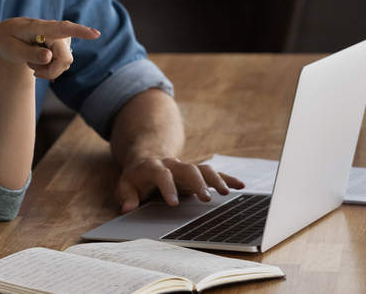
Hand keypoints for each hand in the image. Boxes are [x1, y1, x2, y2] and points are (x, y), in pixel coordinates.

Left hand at [0, 18, 99, 80]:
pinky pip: (63, 61)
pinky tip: (40, 61)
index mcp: (39, 27)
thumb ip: (30, 54)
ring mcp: (59, 37)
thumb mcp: (12, 50)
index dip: (80, 31)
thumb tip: (49, 57)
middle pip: (64, 58)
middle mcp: (53, 30)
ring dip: (50, 69)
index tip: (95, 34)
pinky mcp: (61, 44)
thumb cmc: (7, 40)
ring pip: (65, 61)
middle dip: (52, 71)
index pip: (62, 28)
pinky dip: (52, 67)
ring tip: (33, 62)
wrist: (7, 34)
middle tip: (34, 73)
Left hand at [115, 157, 244, 212]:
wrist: (147, 158)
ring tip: (225, 193)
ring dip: (215, 179)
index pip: (161, 174)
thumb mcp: (125, 185)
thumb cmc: (136, 177)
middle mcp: (172, 164)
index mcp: (153, 167)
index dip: (167, 186)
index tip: (173, 202)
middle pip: (187, 169)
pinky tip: (240, 186)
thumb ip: (126, 196)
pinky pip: (214, 172)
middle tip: (205, 199)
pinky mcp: (196, 172)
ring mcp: (186, 167)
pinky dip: (227, 178)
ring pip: (203, 169)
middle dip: (197, 183)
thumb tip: (128, 208)